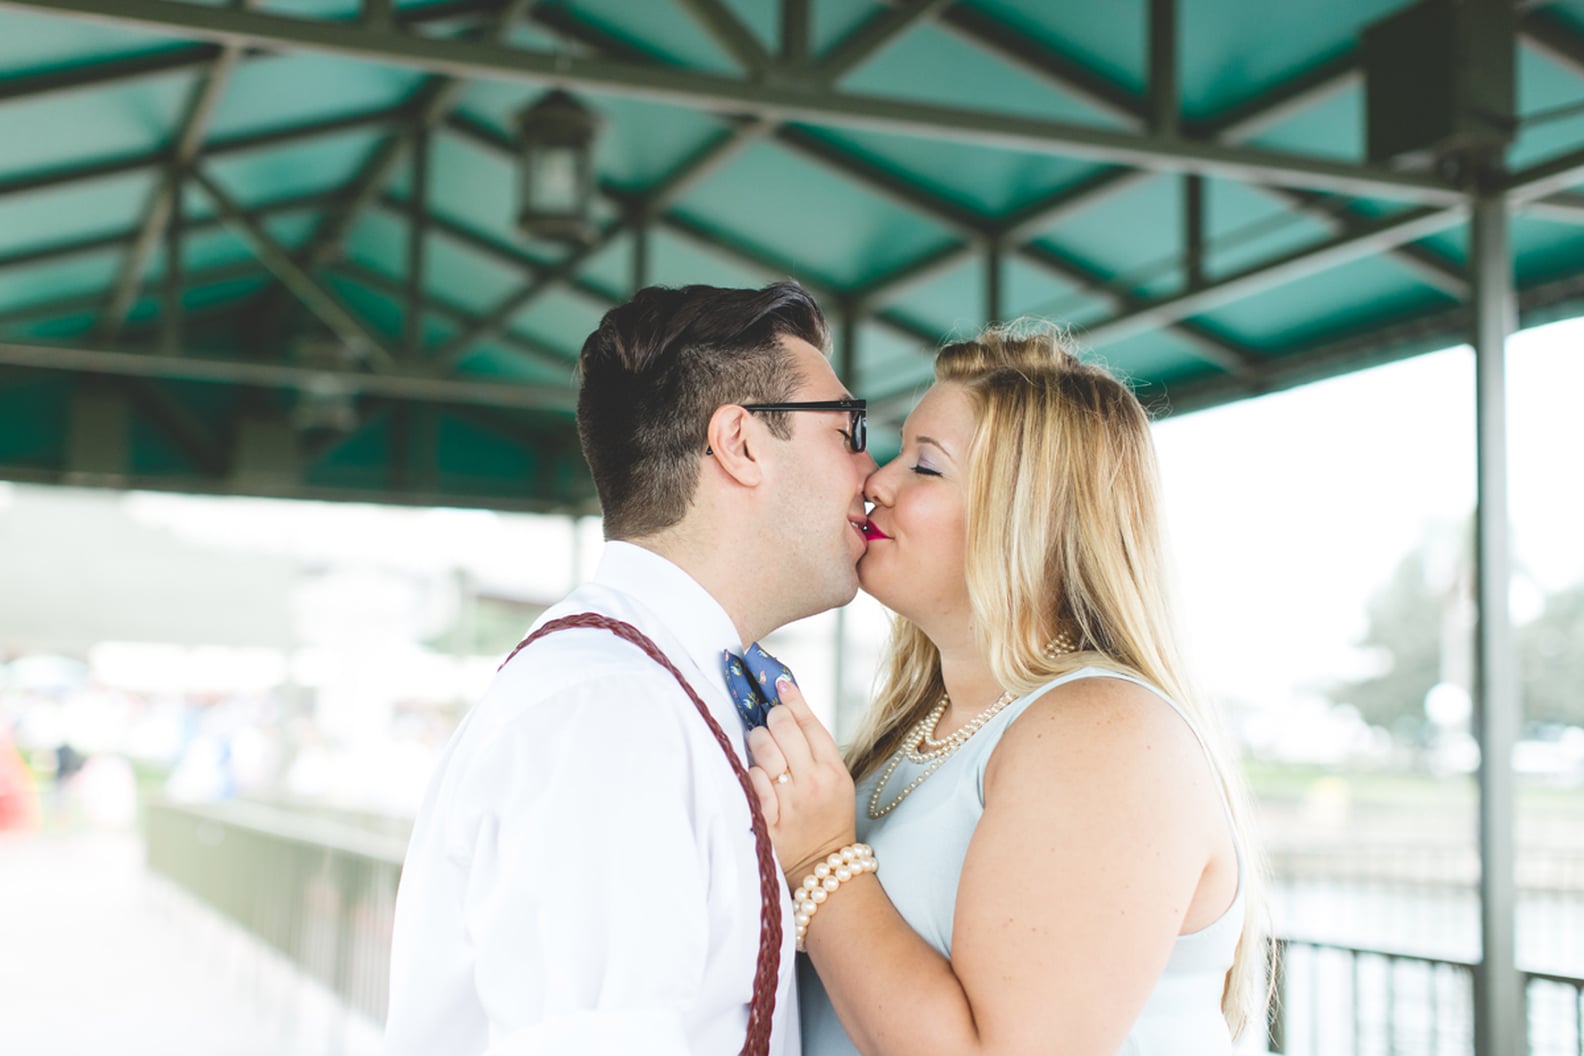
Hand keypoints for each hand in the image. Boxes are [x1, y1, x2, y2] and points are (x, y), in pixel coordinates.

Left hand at [746, 678, 857, 881]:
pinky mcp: (768, 820)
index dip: (792, 699)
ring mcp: (789, 802)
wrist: (824, 865)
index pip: (809, 722)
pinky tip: (758, 776)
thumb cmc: (827, 815)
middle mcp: (812, 783)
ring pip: (763, 748)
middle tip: (770, 724)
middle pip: (783, 728)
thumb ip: (816, 745)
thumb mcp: (836, 778)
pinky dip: (751, 774)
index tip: (779, 684)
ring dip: (757, 742)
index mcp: (832, 770)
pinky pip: (752, 780)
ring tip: (761, 749)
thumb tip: (790, 701)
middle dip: (772, 719)